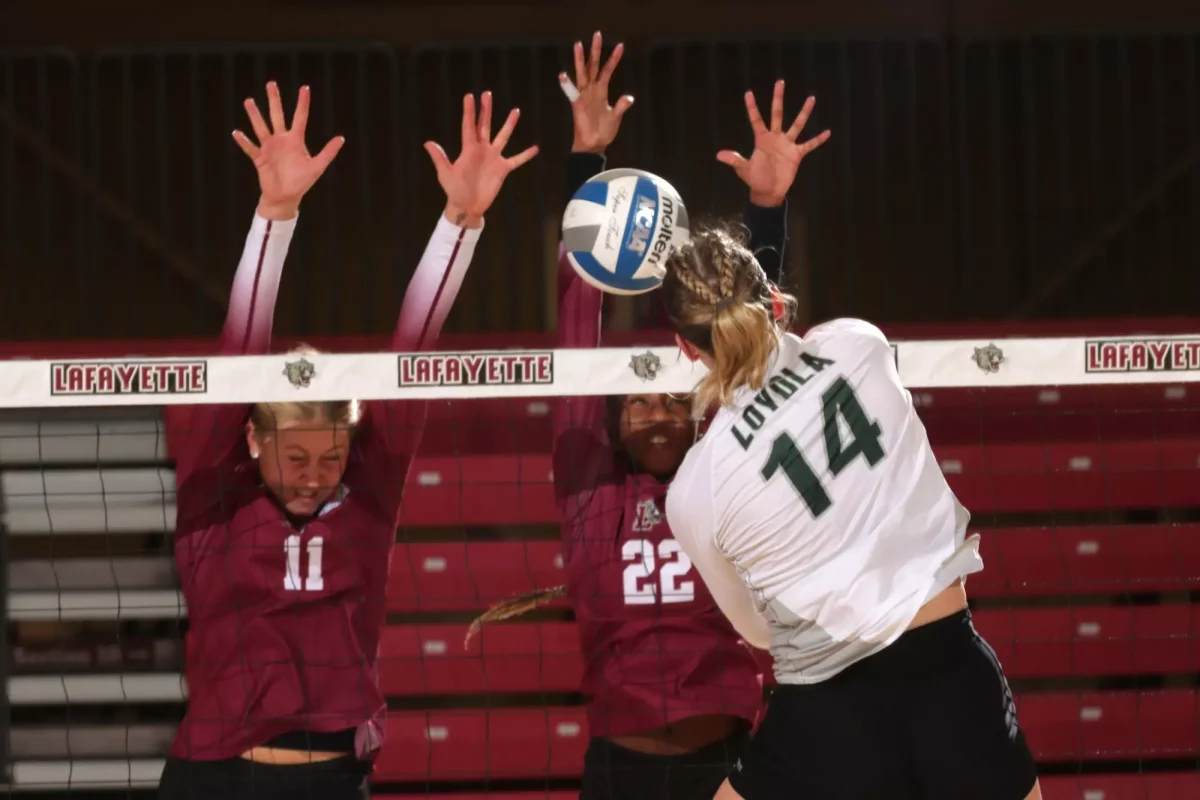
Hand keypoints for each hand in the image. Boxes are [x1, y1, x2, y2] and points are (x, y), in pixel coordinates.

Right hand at [232, 82, 344, 220]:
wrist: (286, 197)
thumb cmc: (302, 182)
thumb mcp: (317, 167)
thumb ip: (328, 152)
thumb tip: (341, 138)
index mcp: (295, 140)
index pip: (300, 117)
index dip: (303, 103)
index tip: (305, 87)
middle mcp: (281, 140)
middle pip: (277, 115)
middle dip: (274, 100)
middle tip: (271, 83)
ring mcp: (269, 148)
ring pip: (261, 127)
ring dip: (255, 115)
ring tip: (249, 101)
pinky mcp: (259, 158)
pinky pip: (250, 148)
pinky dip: (243, 141)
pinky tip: (236, 132)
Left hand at [424, 91, 538, 227]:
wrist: (467, 205)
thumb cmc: (454, 189)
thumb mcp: (445, 173)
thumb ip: (439, 158)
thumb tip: (427, 143)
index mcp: (468, 149)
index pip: (469, 126)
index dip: (469, 111)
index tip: (469, 96)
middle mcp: (482, 149)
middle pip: (485, 125)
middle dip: (486, 110)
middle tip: (487, 94)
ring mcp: (494, 158)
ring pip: (503, 137)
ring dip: (509, 124)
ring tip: (516, 111)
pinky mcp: (503, 169)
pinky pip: (516, 160)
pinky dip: (525, 155)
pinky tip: (535, 148)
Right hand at [561, 31, 633, 153]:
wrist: (594, 144)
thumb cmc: (604, 131)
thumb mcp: (615, 117)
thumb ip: (621, 106)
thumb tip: (629, 97)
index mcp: (602, 91)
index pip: (607, 70)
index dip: (614, 58)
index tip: (620, 45)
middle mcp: (592, 90)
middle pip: (593, 66)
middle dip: (595, 51)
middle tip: (597, 34)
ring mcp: (583, 96)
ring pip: (582, 73)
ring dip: (580, 60)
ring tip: (578, 45)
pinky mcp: (577, 104)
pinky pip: (571, 92)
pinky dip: (566, 84)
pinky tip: (563, 75)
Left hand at [717, 80, 830, 207]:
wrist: (768, 192)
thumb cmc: (755, 179)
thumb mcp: (744, 169)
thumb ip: (735, 160)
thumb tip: (719, 155)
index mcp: (761, 139)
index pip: (756, 120)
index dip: (752, 107)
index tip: (748, 92)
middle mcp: (775, 138)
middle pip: (777, 114)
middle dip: (778, 98)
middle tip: (780, 82)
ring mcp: (787, 145)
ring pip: (797, 124)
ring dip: (804, 112)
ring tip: (811, 98)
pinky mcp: (796, 154)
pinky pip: (809, 145)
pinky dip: (818, 140)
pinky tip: (827, 132)